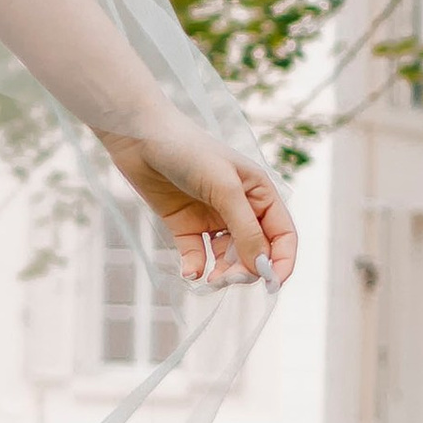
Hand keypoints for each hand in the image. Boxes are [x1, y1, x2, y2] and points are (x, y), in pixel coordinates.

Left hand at [99, 114, 295, 287]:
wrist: (140, 137)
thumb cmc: (189, 151)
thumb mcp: (225, 188)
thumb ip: (245, 228)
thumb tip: (261, 267)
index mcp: (260, 194)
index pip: (282, 235)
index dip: (282, 261)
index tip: (273, 284)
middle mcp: (240, 208)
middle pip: (255, 251)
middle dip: (247, 269)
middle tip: (229, 279)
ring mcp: (213, 218)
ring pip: (228, 258)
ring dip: (223, 273)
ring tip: (211, 279)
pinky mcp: (186, 225)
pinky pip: (198, 254)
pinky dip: (196, 267)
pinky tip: (190, 272)